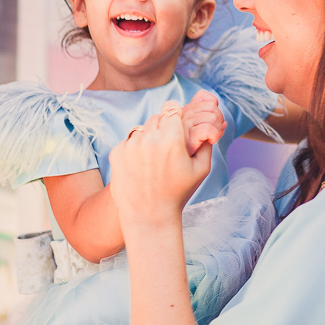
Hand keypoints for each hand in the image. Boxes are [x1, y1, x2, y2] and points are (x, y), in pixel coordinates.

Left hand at [109, 101, 212, 231]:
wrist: (148, 216)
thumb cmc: (177, 193)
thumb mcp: (201, 169)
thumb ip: (206, 142)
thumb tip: (208, 124)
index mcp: (172, 139)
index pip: (172, 108)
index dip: (175, 115)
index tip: (176, 124)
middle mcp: (150, 138)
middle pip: (157, 117)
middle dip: (162, 128)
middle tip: (166, 148)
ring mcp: (131, 145)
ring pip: (142, 128)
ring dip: (148, 138)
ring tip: (153, 160)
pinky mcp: (117, 152)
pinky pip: (129, 141)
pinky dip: (134, 149)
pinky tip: (140, 167)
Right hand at [181, 90, 225, 154]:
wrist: (176, 169)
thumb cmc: (187, 154)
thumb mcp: (197, 133)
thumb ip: (206, 122)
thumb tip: (222, 116)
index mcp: (183, 112)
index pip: (202, 96)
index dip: (213, 107)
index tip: (211, 123)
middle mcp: (181, 116)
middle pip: (212, 106)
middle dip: (219, 120)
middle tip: (213, 133)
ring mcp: (182, 126)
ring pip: (212, 117)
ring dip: (218, 130)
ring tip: (211, 139)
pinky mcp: (186, 138)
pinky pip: (208, 128)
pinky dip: (215, 135)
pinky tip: (210, 141)